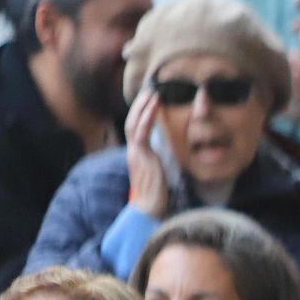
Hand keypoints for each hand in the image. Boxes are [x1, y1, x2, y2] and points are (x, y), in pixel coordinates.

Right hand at [123, 90, 168, 218]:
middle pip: (132, 121)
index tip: (150, 102)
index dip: (142, 114)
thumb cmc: (156, 195)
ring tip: (153, 93)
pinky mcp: (141, 155)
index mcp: (137, 155)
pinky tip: (154, 106)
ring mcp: (135, 152)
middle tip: (150, 90)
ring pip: (135, 123)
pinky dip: (147, 117)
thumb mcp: (159, 174)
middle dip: (140, 105)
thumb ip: (159, 162)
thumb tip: (166, 157)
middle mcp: (133, 151)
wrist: (148, 208)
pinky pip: (141, 132)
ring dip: (143, 106)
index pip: (137, 129)